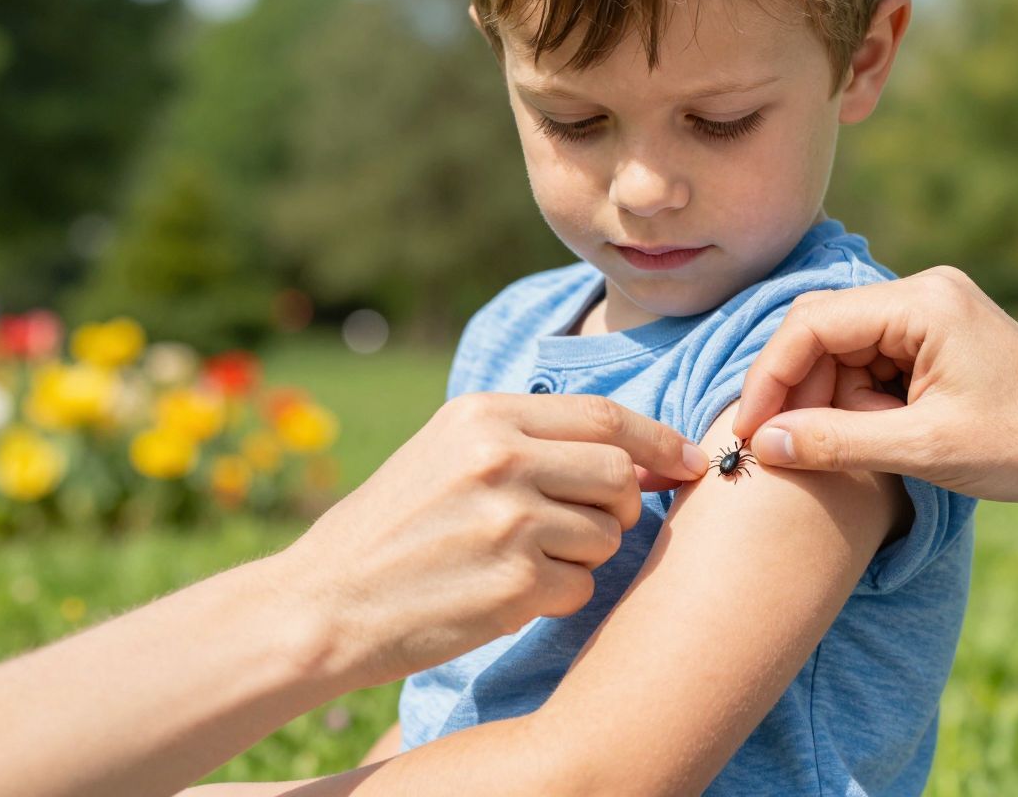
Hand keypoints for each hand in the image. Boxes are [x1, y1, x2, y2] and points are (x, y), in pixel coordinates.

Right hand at [282, 392, 707, 686]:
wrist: (326, 602)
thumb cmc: (392, 526)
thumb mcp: (446, 450)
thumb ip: (527, 438)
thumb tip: (632, 447)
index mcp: (484, 415)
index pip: (606, 416)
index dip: (660, 439)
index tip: (691, 460)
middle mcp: (501, 459)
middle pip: (619, 472)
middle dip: (620, 501)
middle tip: (584, 522)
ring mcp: (509, 522)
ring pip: (607, 535)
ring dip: (585, 554)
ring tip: (526, 558)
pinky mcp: (514, 585)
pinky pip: (581, 587)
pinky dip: (559, 594)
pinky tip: (509, 592)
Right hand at [730, 266, 1017, 505]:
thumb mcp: (924, 450)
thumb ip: (837, 443)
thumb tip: (762, 445)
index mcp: (923, 302)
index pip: (813, 325)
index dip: (770, 378)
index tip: (749, 431)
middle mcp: (924, 291)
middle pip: (822, 331)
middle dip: (796, 390)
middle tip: (781, 448)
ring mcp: (932, 311)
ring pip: (842, 349)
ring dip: (829, 399)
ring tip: (844, 447)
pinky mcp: (938, 337)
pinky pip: (871, 359)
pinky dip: (858, 399)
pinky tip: (872, 435)